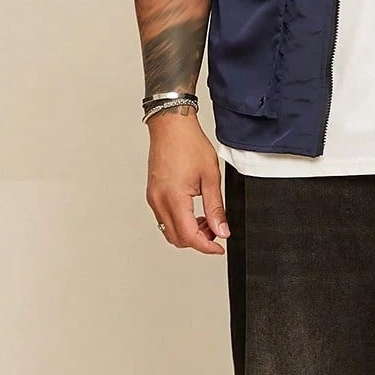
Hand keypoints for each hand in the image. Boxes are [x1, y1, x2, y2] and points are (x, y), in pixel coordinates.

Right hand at [145, 110, 230, 253]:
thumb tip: (221, 230)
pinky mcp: (152, 194)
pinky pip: (164, 218)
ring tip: (205, 219)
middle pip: (177, 238)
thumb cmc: (189, 144)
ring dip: (188, 232)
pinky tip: (192, 211)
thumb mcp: (210, 177)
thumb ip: (216, 208)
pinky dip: (179, 222)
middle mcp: (159, 201)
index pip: (189, 236)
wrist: (171, 126)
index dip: (206, 247)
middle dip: (198, 240)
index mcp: (174, 198)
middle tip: (215, 230)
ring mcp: (153, 198)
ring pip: (169, 230)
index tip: (219, 247)